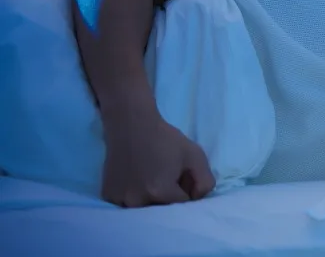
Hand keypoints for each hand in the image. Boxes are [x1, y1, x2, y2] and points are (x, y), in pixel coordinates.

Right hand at [101, 115, 215, 207]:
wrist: (131, 125)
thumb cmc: (165, 139)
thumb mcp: (196, 155)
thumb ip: (205, 182)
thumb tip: (196, 200)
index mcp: (160, 191)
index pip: (182, 205)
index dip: (185, 190)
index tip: (181, 176)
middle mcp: (137, 200)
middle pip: (162, 210)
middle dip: (169, 197)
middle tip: (165, 175)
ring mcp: (119, 199)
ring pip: (144, 210)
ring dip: (150, 200)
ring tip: (150, 177)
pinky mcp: (108, 195)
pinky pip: (127, 205)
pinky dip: (134, 197)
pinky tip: (136, 179)